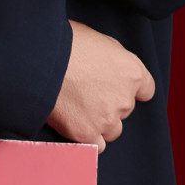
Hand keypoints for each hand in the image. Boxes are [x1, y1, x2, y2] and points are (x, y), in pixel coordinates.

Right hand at [47, 20, 155, 150]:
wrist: (39, 60)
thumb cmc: (64, 42)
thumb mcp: (97, 39)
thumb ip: (111, 58)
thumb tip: (107, 65)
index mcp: (131, 71)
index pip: (146, 89)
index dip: (129, 88)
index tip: (116, 86)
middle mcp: (124, 98)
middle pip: (124, 109)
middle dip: (108, 102)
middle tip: (85, 90)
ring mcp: (107, 119)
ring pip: (112, 129)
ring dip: (99, 122)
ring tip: (77, 107)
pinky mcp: (87, 134)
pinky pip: (96, 145)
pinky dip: (87, 137)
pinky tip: (74, 123)